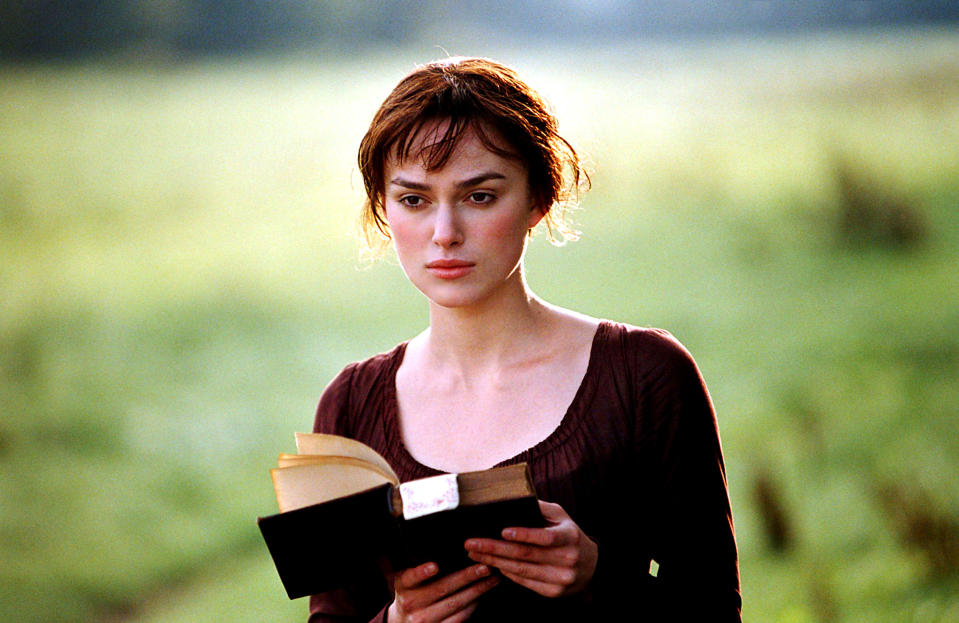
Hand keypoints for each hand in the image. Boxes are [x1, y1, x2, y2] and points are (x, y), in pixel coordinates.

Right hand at [387, 562, 499, 622]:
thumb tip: (451, 550)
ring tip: (492, 578)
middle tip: (484, 567)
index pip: (410, 578)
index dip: (421, 573)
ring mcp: (424, 619)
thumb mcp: (408, 581)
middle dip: (466, 577)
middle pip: (441, 589)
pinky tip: (483, 594)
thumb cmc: (411, 593)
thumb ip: (420, 569)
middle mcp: (411, 604)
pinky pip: (460, 617)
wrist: (405, 622)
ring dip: (477, 590)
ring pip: (455, 604)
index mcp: (403, 587)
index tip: (434, 566)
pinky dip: (473, 605)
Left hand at [464, 500, 597, 597]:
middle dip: (495, 549)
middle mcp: (567, 559)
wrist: (591, 566)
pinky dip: (506, 573)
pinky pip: (524, 583)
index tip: (502, 531)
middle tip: (472, 543)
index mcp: (570, 537)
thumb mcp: (561, 517)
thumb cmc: (569, 535)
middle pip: (526, 555)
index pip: (545, 537)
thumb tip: (511, 500)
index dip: (524, 535)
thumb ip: (539, 508)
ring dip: (494, 562)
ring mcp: (561, 578)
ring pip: (521, 571)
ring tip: (474, 554)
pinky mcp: (553, 592)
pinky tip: (491, 565)